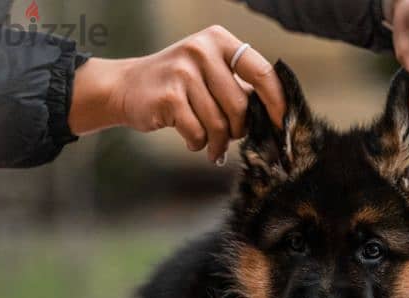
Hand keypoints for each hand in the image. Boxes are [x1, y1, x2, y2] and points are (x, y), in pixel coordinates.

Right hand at [68, 26, 285, 164]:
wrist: (127, 87)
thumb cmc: (178, 85)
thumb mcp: (210, 74)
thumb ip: (239, 88)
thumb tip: (275, 118)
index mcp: (219, 41)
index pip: (261, 72)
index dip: (276, 102)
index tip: (281, 123)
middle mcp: (201, 50)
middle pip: (240, 106)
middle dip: (238, 130)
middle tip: (229, 137)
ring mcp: (183, 71)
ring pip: (219, 124)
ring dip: (217, 143)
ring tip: (210, 145)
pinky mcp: (169, 95)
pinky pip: (198, 133)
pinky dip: (198, 143)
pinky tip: (190, 138)